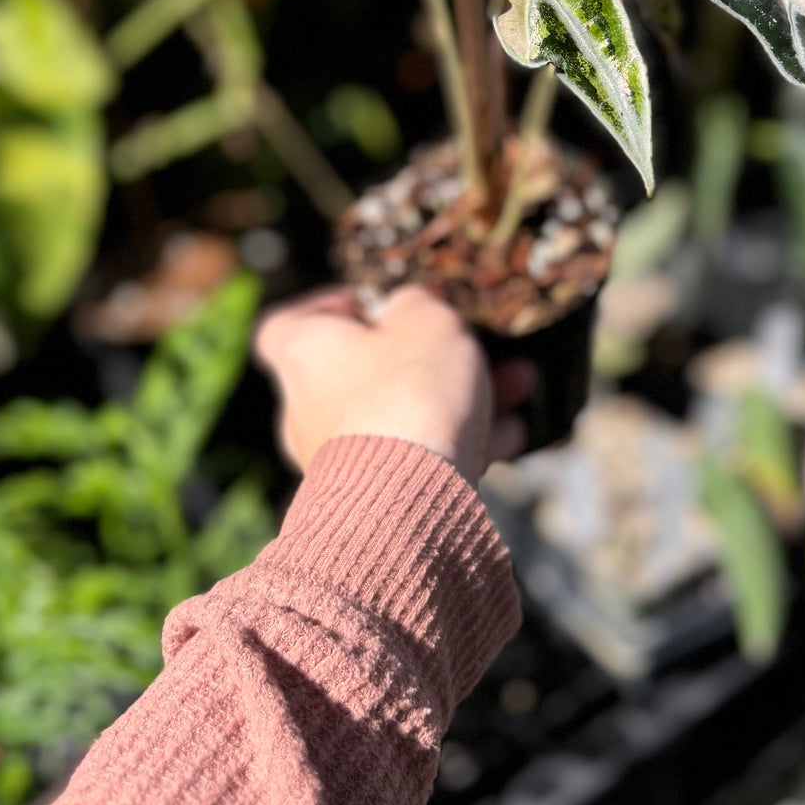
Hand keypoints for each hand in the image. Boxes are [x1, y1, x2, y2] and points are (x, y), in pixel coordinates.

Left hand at [255, 284, 532, 484]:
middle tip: (469, 344)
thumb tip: (406, 306)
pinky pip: (419, 461)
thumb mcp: (426, 321)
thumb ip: (416, 303)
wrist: (410, 501)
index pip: (286, 325)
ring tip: (518, 384)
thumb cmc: (409, 394)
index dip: (325, 308)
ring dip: (459, 398)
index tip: (367, 304)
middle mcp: (307, 409)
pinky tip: (512, 433)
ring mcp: (338, 460)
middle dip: (424, 357)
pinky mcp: (372, 498)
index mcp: (304, 355)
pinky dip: (463, 445)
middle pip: (364, 371)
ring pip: (403, 415)